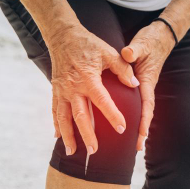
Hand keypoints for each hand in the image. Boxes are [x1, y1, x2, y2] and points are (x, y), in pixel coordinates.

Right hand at [46, 25, 139, 155]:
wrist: (63, 36)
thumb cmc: (88, 44)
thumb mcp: (108, 52)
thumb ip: (122, 68)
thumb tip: (135, 83)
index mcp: (88, 78)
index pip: (102, 101)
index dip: (112, 115)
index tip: (122, 128)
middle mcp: (73, 88)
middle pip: (80, 116)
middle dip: (87, 135)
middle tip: (94, 150)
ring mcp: (62, 91)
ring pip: (64, 118)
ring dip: (68, 136)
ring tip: (72, 152)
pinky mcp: (55, 90)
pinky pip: (54, 111)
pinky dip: (56, 125)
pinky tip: (57, 137)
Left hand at [121, 19, 177, 151]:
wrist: (160, 36)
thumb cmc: (151, 40)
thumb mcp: (142, 44)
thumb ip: (134, 50)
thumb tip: (127, 54)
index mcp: (147, 80)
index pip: (146, 103)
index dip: (144, 119)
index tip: (142, 134)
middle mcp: (146, 86)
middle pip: (145, 112)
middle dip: (142, 130)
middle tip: (137, 148)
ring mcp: (143, 86)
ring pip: (141, 109)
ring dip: (138, 125)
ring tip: (133, 144)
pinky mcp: (139, 83)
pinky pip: (137, 103)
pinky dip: (134, 114)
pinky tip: (127, 122)